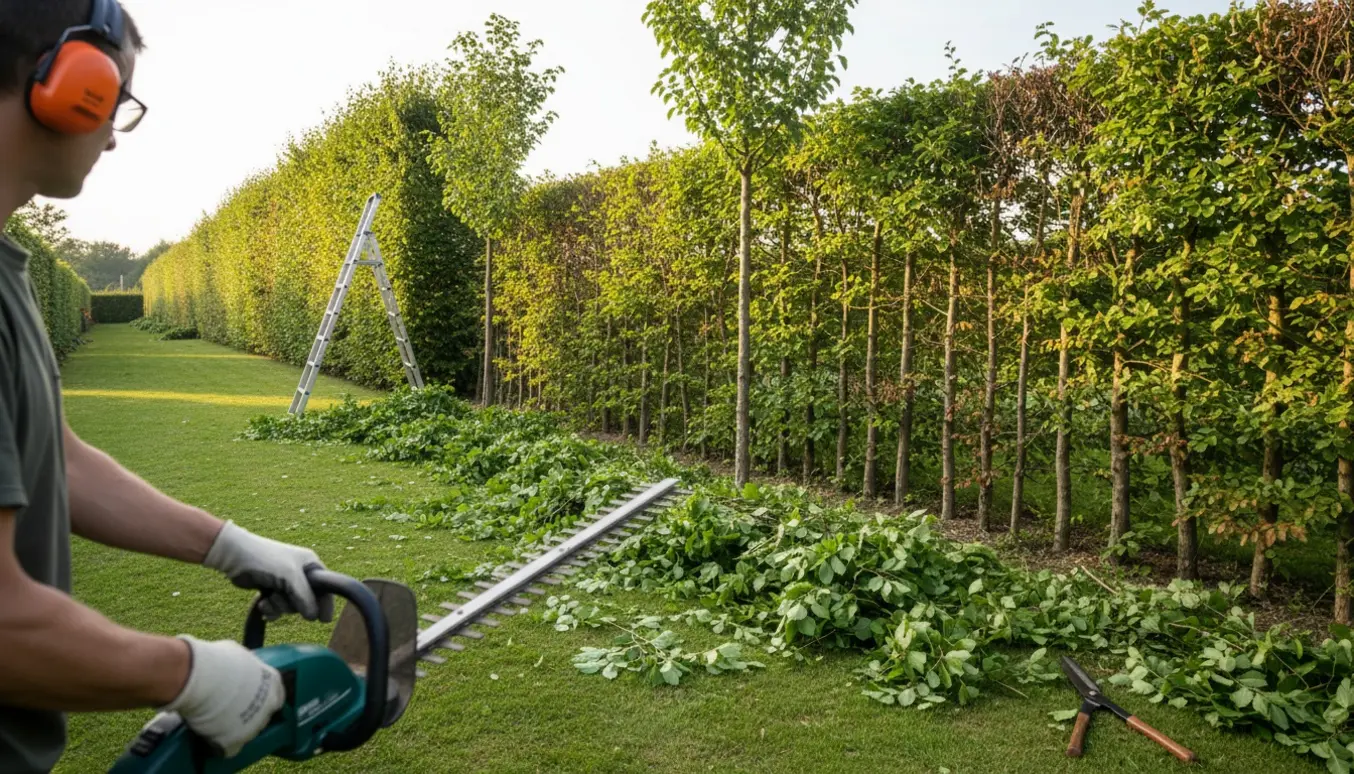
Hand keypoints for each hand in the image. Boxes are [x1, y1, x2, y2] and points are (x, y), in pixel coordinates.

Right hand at [162, 636, 284, 757]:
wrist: (199, 678)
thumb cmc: (215, 661)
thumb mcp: (237, 655)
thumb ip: (245, 666)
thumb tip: (239, 668)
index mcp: (273, 682)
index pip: (276, 695)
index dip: (262, 698)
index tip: (250, 698)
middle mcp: (268, 705)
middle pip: (263, 715)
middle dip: (249, 713)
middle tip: (230, 708)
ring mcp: (254, 725)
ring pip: (248, 731)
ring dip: (236, 727)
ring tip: (216, 719)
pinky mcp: (236, 741)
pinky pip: (231, 747)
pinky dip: (221, 743)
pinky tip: (212, 733)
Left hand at [204, 521, 332, 621]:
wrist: (235, 556)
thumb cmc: (266, 559)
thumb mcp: (290, 576)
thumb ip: (305, 596)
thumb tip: (314, 617)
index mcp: (310, 565)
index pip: (326, 588)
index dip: (326, 603)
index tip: (324, 620)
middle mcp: (300, 574)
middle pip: (306, 602)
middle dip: (292, 605)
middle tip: (280, 597)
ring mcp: (285, 583)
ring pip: (290, 607)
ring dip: (278, 606)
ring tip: (268, 599)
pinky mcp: (271, 591)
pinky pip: (278, 609)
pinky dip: (270, 610)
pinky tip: (262, 605)